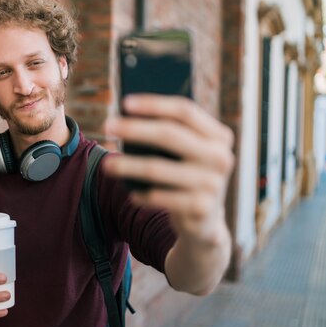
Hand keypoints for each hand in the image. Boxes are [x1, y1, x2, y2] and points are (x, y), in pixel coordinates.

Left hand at [105, 94, 234, 244]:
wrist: (206, 223)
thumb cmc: (188, 177)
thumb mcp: (189, 154)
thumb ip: (171, 134)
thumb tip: (127, 116)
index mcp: (219, 137)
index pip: (185, 111)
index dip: (154, 104)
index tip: (124, 103)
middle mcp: (220, 157)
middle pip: (170, 135)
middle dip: (134, 128)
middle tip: (106, 125)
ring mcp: (213, 184)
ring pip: (157, 168)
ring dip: (127, 165)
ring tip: (105, 165)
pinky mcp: (201, 208)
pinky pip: (159, 197)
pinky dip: (142, 195)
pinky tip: (131, 194)